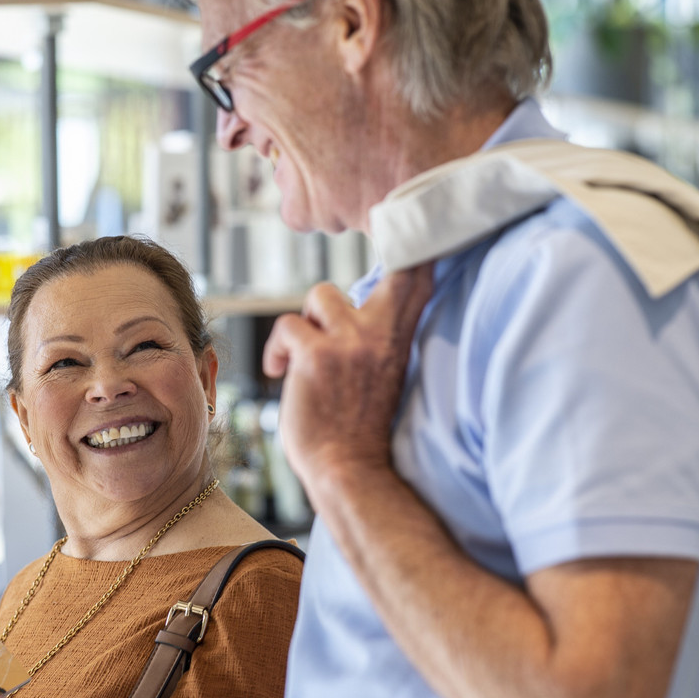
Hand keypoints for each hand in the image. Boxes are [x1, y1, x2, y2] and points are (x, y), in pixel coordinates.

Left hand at [262, 266, 432, 508]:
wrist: (349, 473)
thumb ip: (374, 338)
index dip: (420, 246)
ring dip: (308, 321)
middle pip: (399, 269)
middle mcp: (382, 335)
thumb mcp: (382, 375)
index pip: (421, 279)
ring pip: (321, 294)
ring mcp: (350, 343)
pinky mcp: (316, 356)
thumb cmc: (359, 428)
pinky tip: (279, 373)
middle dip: (390, 251)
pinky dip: (277, 349)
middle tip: (370, 253)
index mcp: (401, 340)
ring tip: (303, 356)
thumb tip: (350, 304)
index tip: (415, 224)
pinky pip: (286, 326)